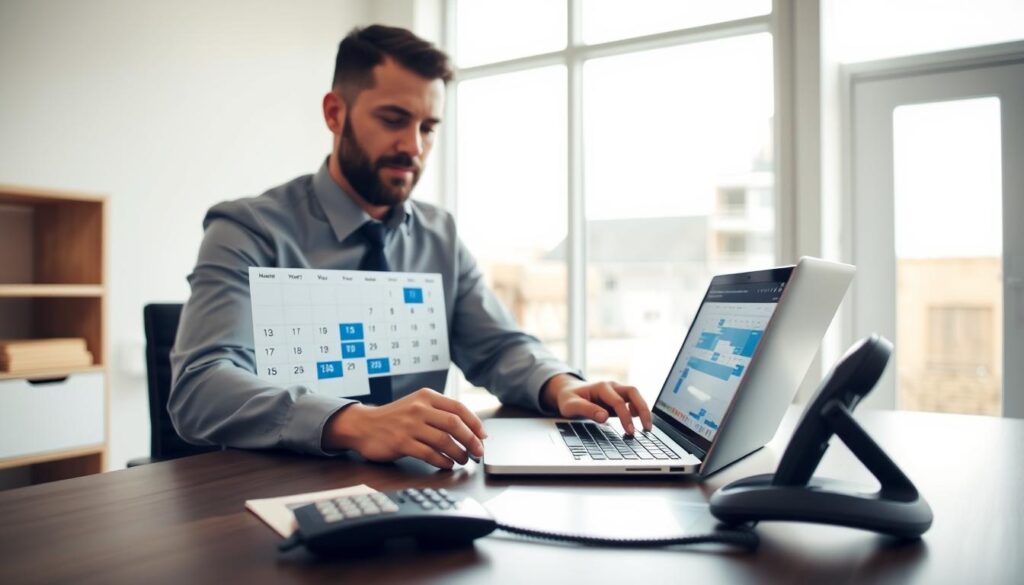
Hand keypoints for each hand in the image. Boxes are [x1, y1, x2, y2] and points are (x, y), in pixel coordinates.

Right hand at [323, 388, 486, 469]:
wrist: (363, 425)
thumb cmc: (394, 418)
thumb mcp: (416, 405)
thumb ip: (439, 412)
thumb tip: (469, 428)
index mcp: (426, 397)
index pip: (459, 408)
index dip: (475, 423)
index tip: (483, 436)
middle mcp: (419, 408)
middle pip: (455, 424)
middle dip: (471, 440)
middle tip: (478, 452)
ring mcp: (410, 425)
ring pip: (444, 440)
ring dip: (459, 453)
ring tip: (463, 460)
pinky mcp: (401, 442)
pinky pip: (429, 454)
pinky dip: (443, 461)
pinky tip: (447, 464)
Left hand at [541, 374, 651, 434]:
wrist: (568, 391)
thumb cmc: (569, 398)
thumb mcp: (571, 405)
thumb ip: (587, 410)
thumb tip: (604, 418)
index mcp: (600, 387)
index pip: (618, 402)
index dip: (625, 417)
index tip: (630, 431)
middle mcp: (611, 386)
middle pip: (633, 392)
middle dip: (643, 409)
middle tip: (647, 428)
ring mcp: (616, 390)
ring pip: (636, 395)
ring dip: (643, 409)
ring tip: (647, 427)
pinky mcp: (619, 397)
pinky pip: (633, 401)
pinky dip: (638, 409)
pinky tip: (638, 421)